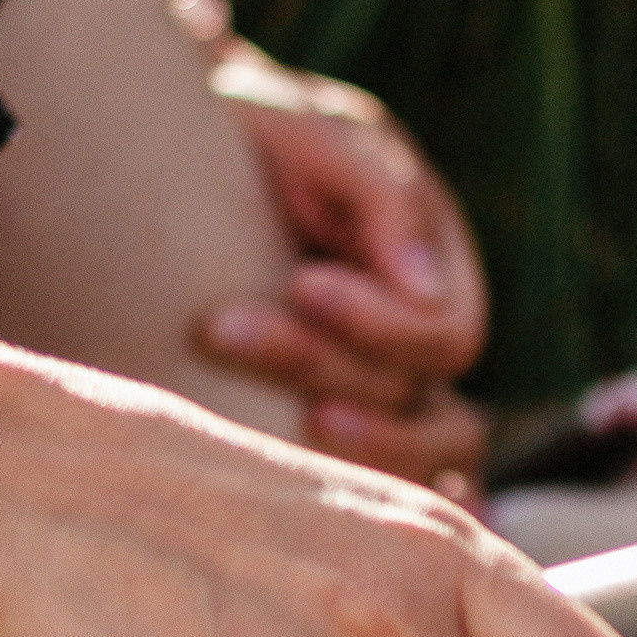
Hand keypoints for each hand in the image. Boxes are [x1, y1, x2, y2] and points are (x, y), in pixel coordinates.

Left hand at [173, 0, 488, 492]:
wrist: (190, 163)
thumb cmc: (261, 136)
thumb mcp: (316, 132)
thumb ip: (379, 193)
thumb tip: (423, 290)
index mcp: (439, 270)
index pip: (445, 336)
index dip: (382, 324)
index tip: (301, 281)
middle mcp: (427, 347)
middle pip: (422, 404)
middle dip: (325, 369)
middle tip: (221, 327)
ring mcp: (394, 400)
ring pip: (415, 464)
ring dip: (347, 451)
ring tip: (264, 423)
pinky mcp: (347, 431)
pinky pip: (386, 491)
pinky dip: (363, 499)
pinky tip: (308, 503)